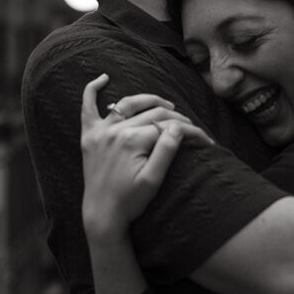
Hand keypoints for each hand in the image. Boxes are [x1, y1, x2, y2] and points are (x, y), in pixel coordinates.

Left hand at [80, 74, 212, 234]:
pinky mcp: (89, 137)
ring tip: (166, 106)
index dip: (189, 132)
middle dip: (175, 118)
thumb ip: (166, 150)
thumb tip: (179, 126)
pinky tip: (102, 78)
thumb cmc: (130, 201)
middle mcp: (114, 131)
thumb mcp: (153, 180)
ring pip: (127, 104)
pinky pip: (87, 108)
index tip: (205, 140)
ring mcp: (100, 132)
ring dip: (148, 100)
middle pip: (151, 114)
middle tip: (190, 127)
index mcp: (132, 140)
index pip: (166, 127)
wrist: (102, 215)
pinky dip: (92, 91)